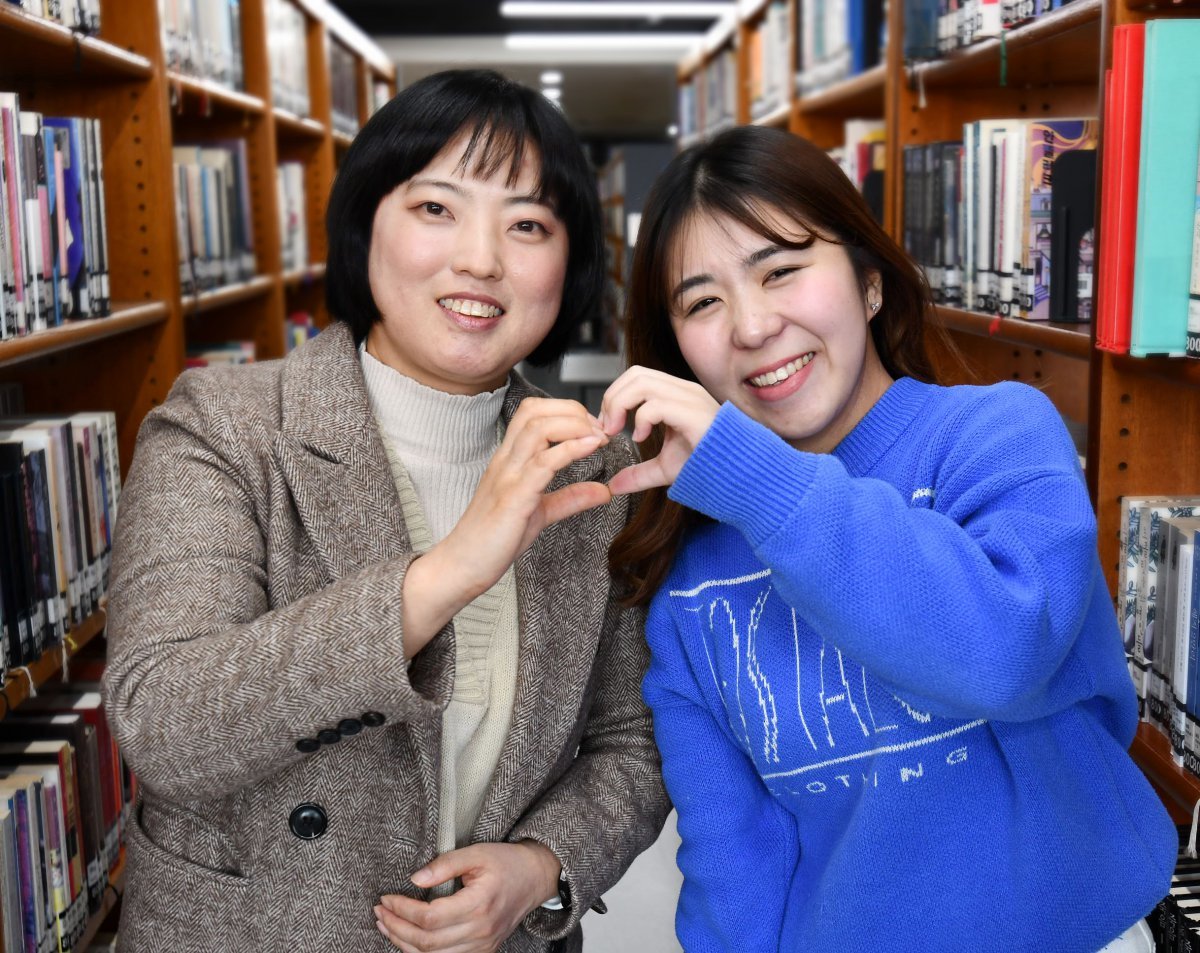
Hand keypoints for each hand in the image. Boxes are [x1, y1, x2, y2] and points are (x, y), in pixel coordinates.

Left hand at [374, 841, 560, 952]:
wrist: (535, 878)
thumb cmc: (506, 862)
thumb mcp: (476, 853)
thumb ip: (445, 864)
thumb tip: (414, 879)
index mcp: (479, 904)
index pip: (430, 917)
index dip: (402, 910)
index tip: (386, 898)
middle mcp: (481, 931)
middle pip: (427, 942)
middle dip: (397, 928)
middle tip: (380, 912)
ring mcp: (483, 946)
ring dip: (404, 944)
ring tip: (386, 926)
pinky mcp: (483, 951)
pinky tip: (408, 941)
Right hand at [402, 398, 610, 655]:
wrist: (462, 566)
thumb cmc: (494, 540)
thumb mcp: (541, 513)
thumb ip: (571, 498)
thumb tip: (604, 490)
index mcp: (509, 459)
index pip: (532, 412)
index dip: (566, 410)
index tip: (594, 427)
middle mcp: (506, 460)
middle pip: (536, 411)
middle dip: (573, 411)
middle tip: (601, 429)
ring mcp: (508, 476)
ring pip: (538, 428)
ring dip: (574, 426)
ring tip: (599, 437)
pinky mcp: (513, 497)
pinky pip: (543, 463)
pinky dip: (570, 450)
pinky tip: (591, 449)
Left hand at [599, 365, 719, 495]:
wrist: (741, 475)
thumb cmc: (710, 465)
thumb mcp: (666, 469)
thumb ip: (639, 474)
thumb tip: (614, 486)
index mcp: (677, 396)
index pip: (637, 377)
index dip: (615, 396)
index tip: (608, 425)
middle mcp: (684, 391)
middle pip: (636, 374)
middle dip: (613, 398)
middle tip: (609, 427)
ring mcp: (690, 399)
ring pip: (642, 382)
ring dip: (621, 405)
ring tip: (619, 430)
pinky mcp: (694, 413)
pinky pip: (656, 404)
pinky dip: (640, 420)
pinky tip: (640, 438)